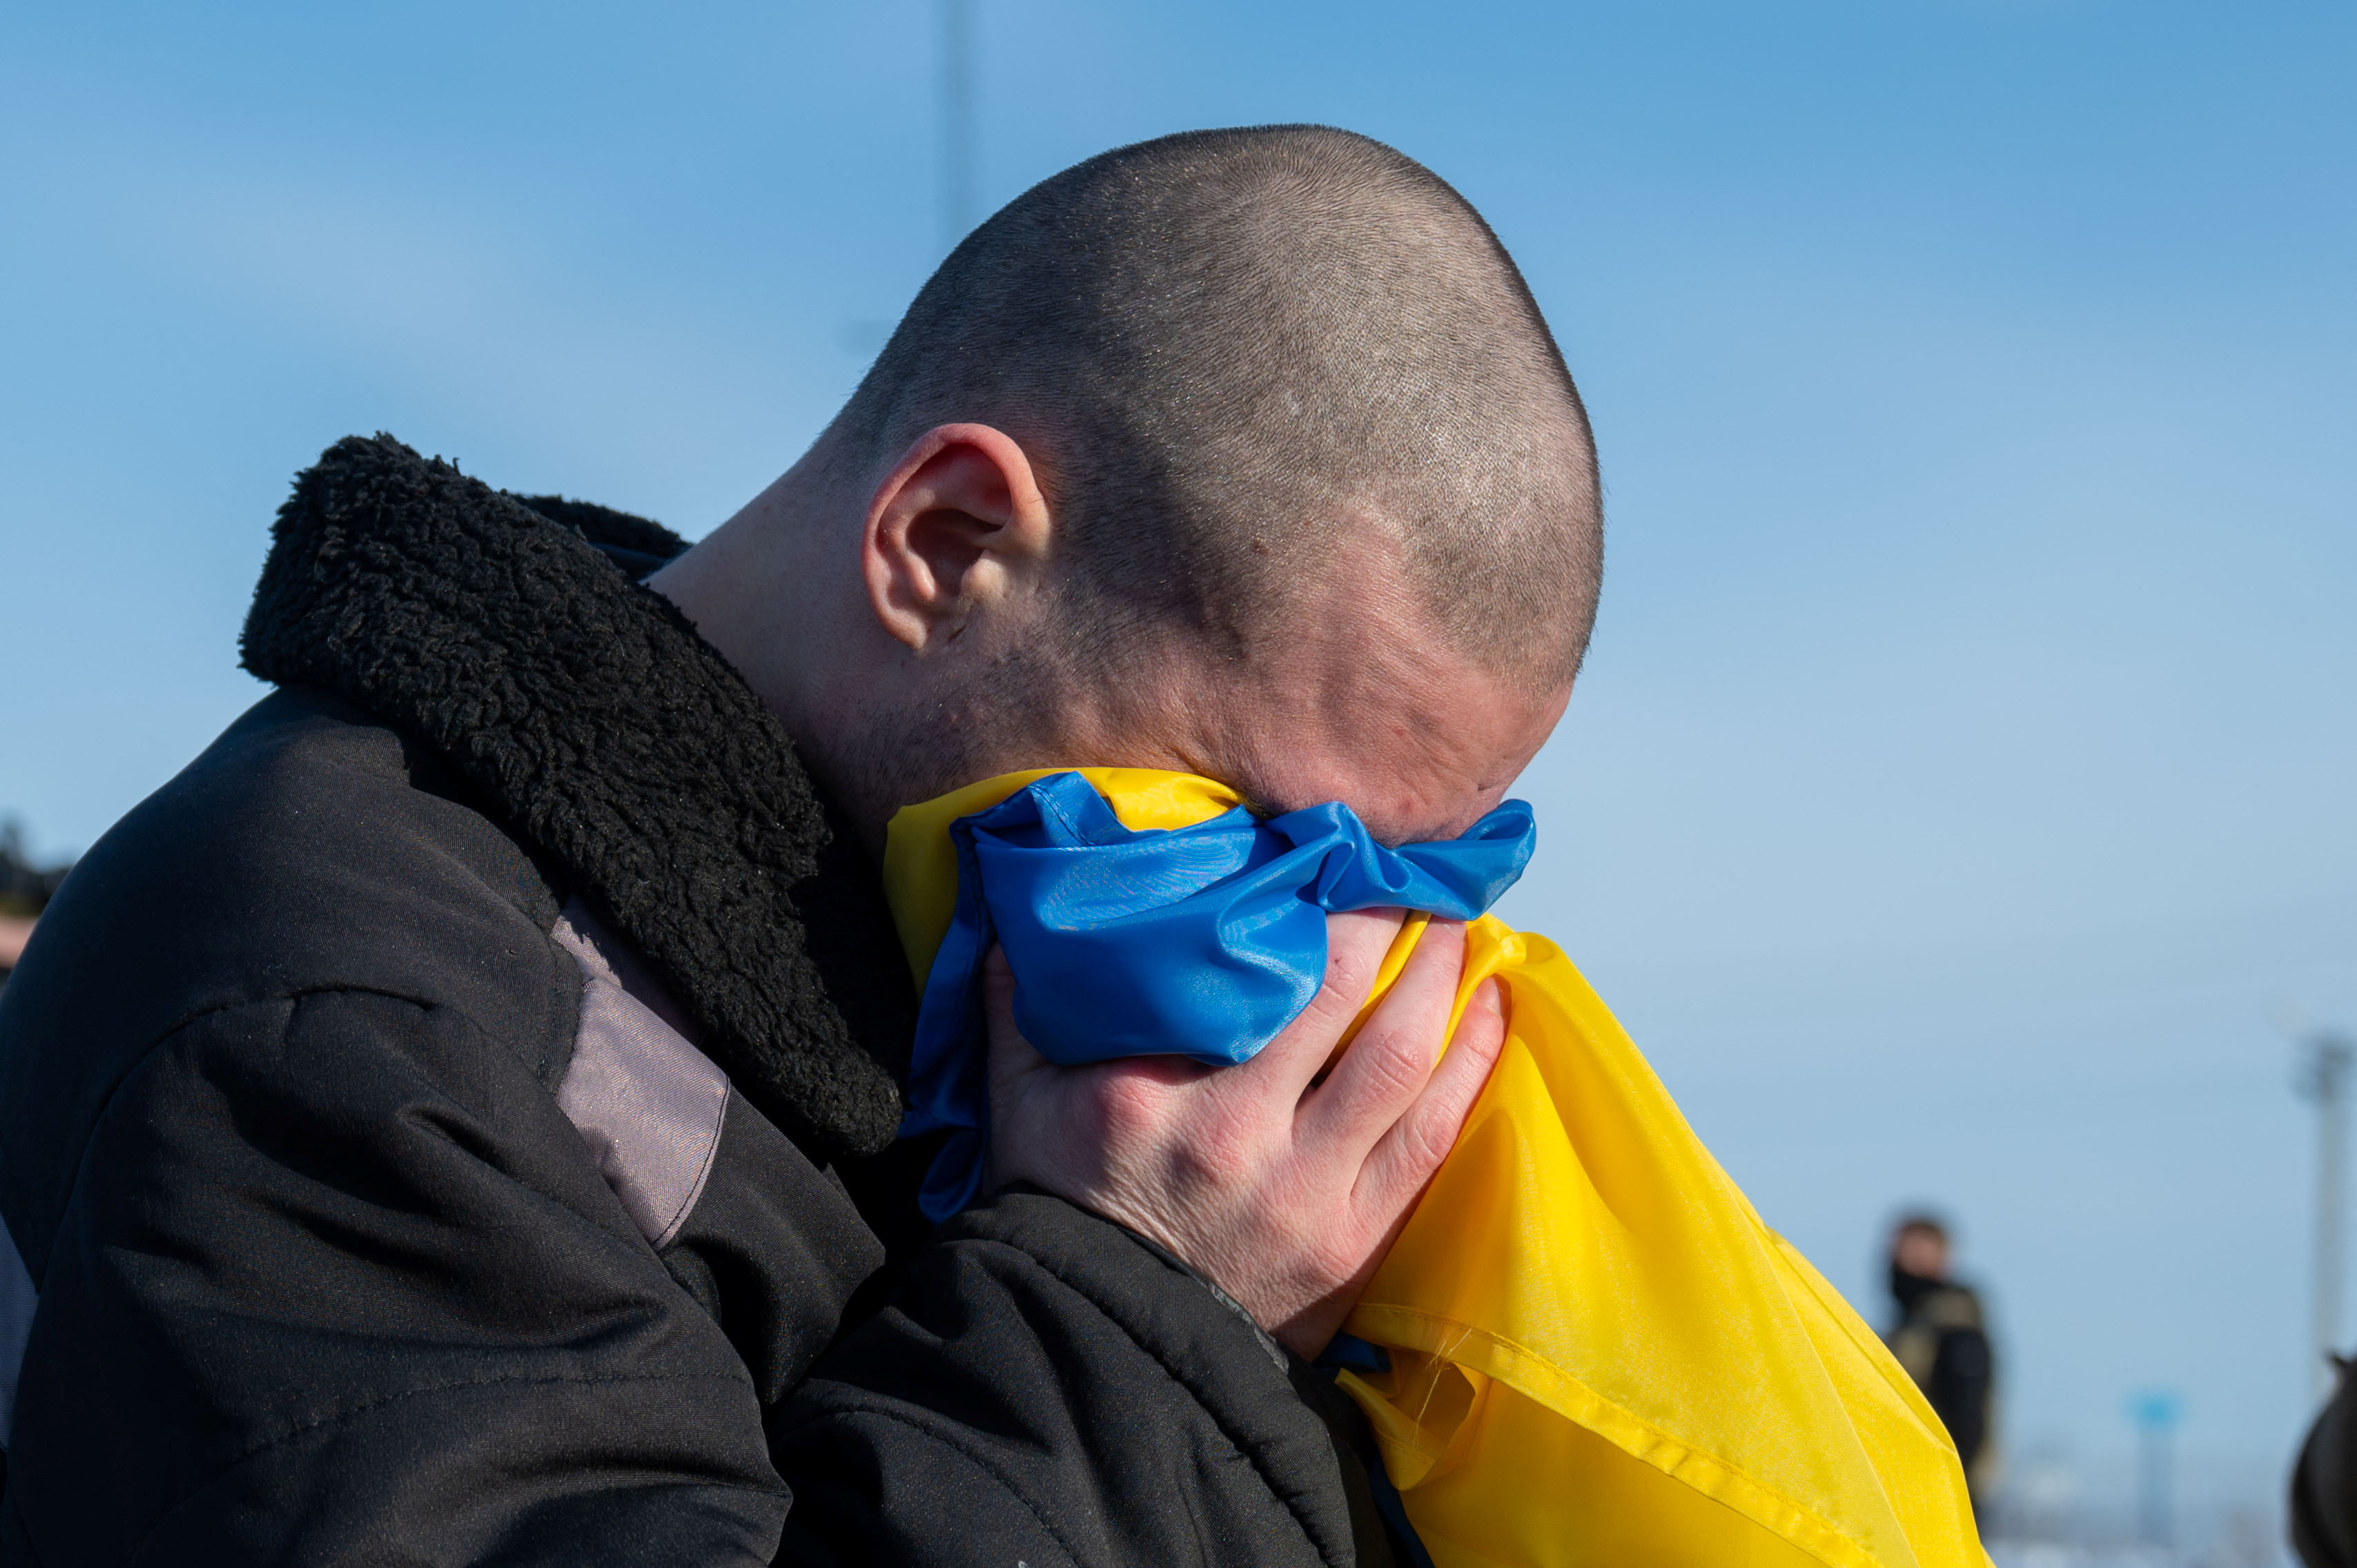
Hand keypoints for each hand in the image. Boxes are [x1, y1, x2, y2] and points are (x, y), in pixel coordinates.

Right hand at [984, 908, 1507, 1358]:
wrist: (1101, 1342)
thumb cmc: (1062, 1205)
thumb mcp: (1018, 1099)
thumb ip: (1020, 1001)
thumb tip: (1014, 905)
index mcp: (1153, 1095)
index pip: (1249, 972)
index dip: (1306, 899)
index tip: (1332, 848)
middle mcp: (1237, 1136)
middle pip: (1342, 999)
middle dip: (1388, 922)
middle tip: (1412, 871)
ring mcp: (1306, 1193)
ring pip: (1402, 1060)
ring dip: (1442, 981)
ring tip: (1457, 926)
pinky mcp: (1354, 1241)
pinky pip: (1433, 1136)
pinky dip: (1472, 1063)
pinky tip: (1491, 1008)